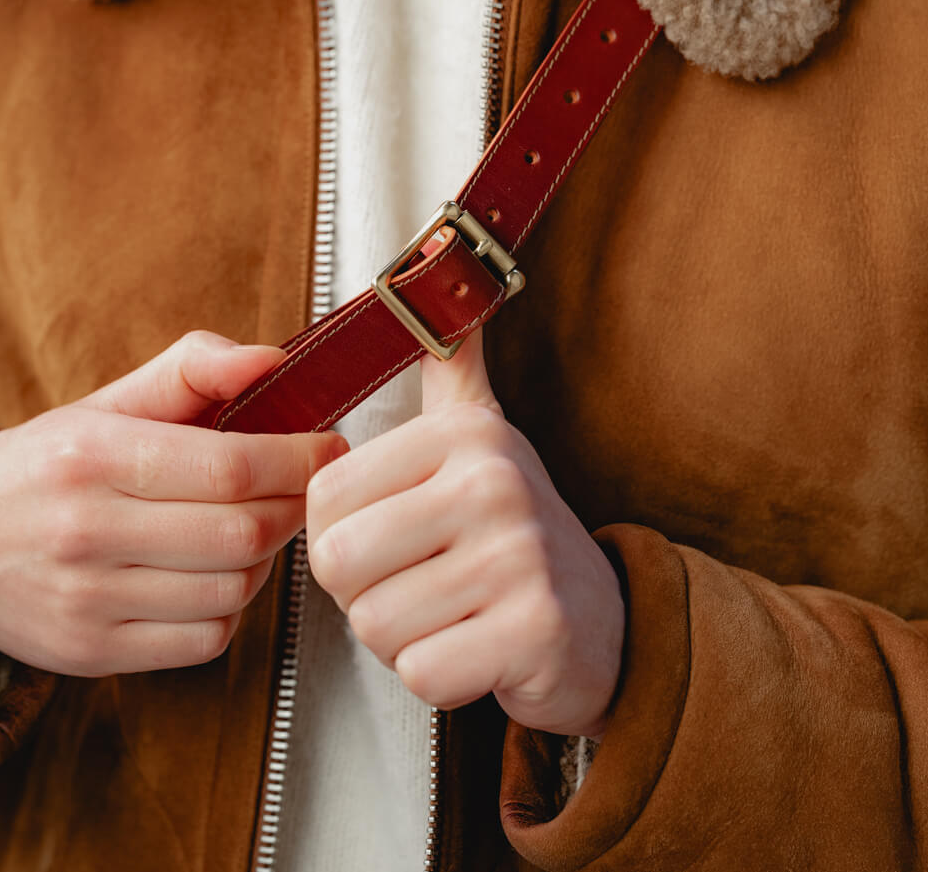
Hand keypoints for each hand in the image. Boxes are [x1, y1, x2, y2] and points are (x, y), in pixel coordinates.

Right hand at [0, 332, 345, 676]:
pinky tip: (216, 572)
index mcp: (94, 455)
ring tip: (252, 524)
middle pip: (242, 532)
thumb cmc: (47, 466)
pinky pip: (205, 638)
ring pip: (232, 589)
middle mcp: (86, 531)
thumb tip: (271, 360)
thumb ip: (193, 370)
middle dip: (291, 505)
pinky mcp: (92, 653)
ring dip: (265, 557)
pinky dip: (231, 606)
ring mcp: (87, 601)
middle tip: (300, 485)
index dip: (298, 459)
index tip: (329, 446)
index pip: (230, 466)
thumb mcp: (107, 402)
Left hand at [306, 333, 623, 736]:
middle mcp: (494, 481)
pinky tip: (478, 648)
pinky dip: (440, 675)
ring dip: (404, 637)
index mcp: (463, 434)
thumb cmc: (512, 532)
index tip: (394, 536)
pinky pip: (422, 673)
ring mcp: (520, 556)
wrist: (603, 625)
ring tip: (454, 611)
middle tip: (421, 583)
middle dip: (365, 593)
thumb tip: (434, 253)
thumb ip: (448, 365)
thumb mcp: (482, 436)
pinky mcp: (536, 632)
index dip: (339, 535)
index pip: (324, 498)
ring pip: (376, 624)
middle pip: (340, 562)